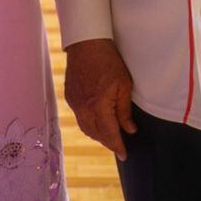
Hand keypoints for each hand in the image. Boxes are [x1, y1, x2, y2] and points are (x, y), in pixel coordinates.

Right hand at [64, 38, 136, 159]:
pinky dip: (89, 124)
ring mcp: (75, 104)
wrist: (86, 44)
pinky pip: (80, 118)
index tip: (124, 156)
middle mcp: (83, 109)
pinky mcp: (70, 97)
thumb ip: (125, 110)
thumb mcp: (124, 85)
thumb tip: (130, 130)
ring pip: (86, 128)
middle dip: (108, 143)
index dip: (117, 146)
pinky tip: (97, 122)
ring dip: (98, 135)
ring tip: (110, 137)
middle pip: (96, 134)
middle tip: (119, 147)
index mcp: (99, 106)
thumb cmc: (109, 62)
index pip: (109, 134)